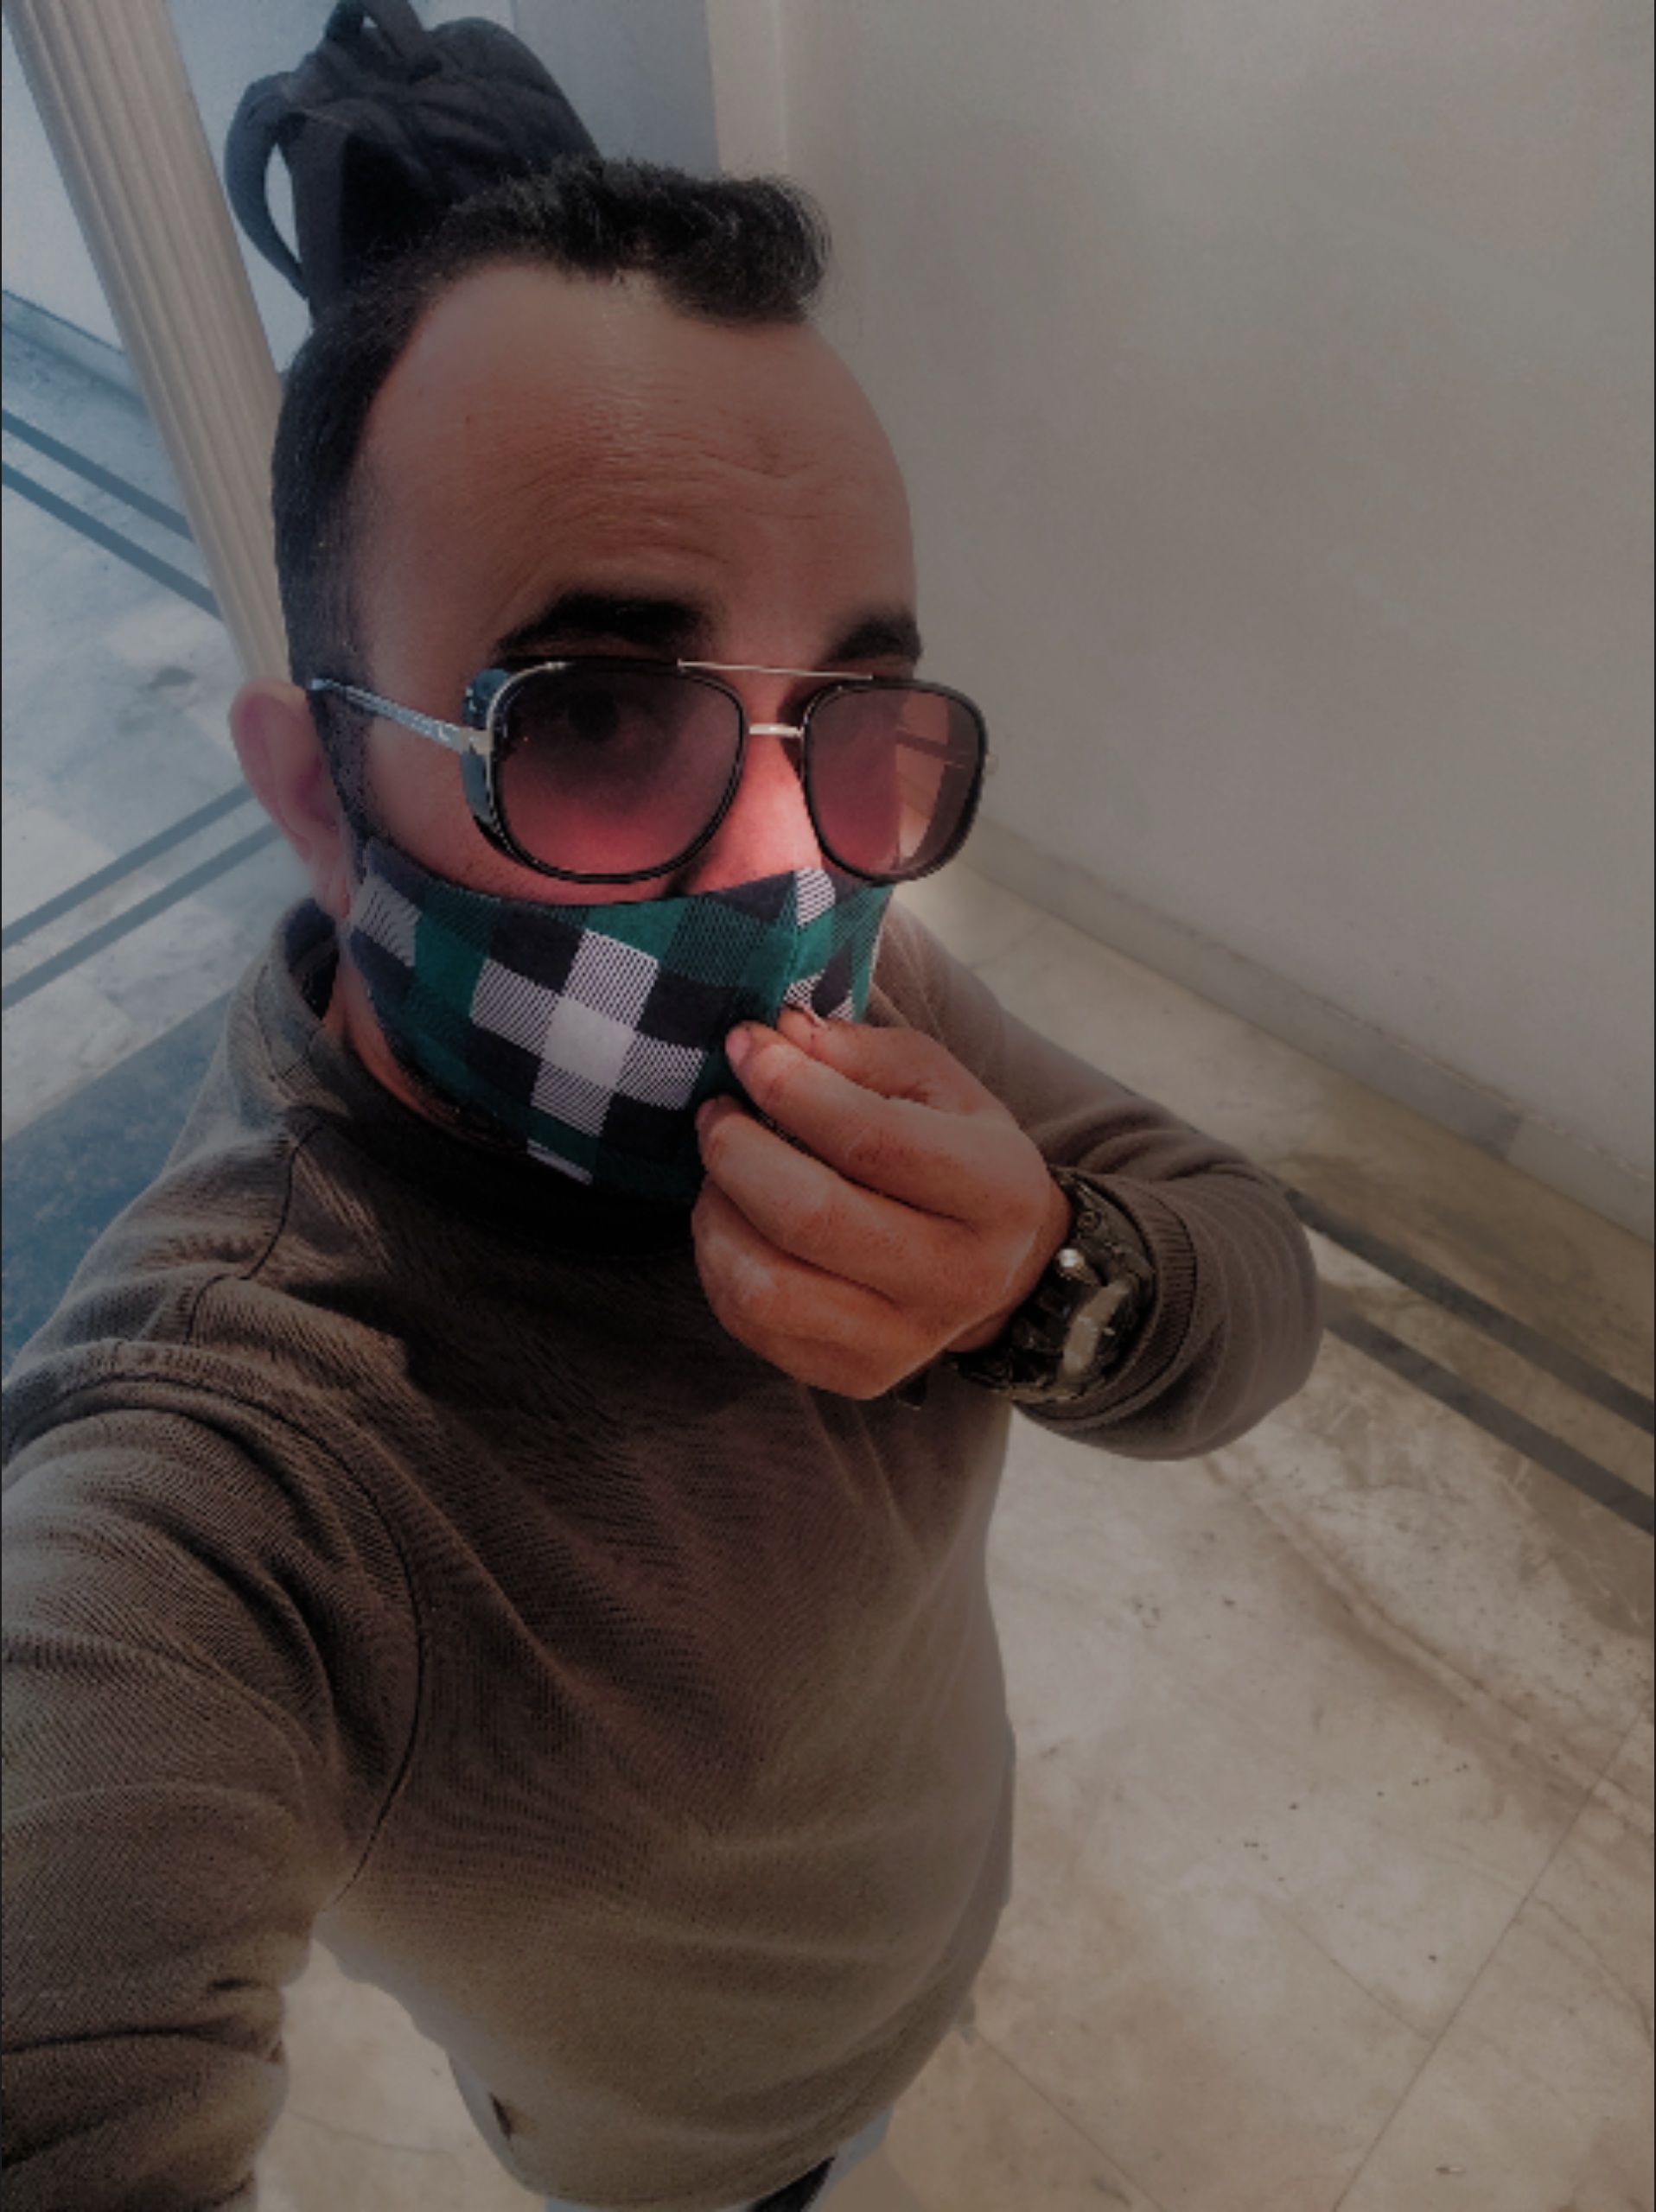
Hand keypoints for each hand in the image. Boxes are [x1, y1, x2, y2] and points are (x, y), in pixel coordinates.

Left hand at [692, 1008, 1072, 1398]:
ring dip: (717, 1215)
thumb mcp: (939, 1085)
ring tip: (721, 1174)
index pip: (871, 1140)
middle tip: (718, 1114)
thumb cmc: (959, 1156)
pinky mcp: (857, 1377)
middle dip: (737, 1152)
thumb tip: (777, 1035)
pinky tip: (733, 1224)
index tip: (745, 1045)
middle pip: (810, 1218)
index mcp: (995, 1190)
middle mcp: (957, 1277)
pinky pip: (752, 1325)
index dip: (789, 1087)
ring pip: (767, 1287)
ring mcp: (906, 1340)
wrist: (1007, 1271)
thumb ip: (860, 1054)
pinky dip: (719, 1265)